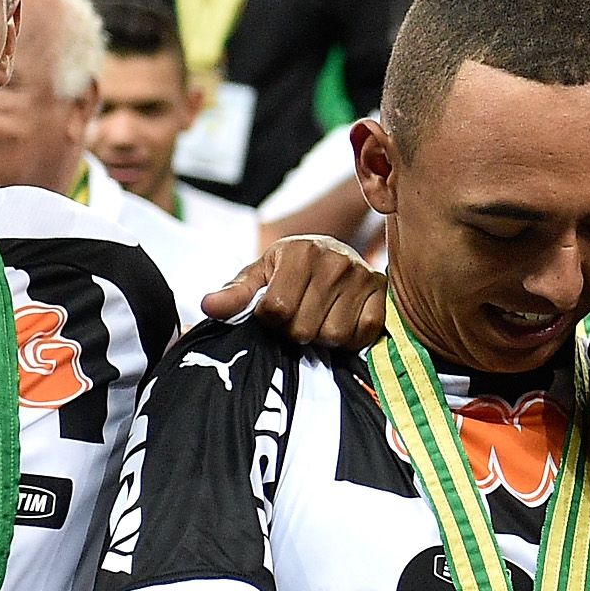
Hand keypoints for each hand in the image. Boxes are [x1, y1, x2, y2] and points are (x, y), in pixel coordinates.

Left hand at [203, 234, 388, 347]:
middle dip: (295, 331)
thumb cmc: (291, 267)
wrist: (336, 251)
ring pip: (333, 336)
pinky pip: (363, 334)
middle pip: (303, 329)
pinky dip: (350, 338)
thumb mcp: (260, 272)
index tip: (274, 310)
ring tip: (320, 319)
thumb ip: (235, 292)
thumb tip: (207, 307)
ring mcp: (362, 277)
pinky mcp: (382, 293)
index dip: (269, 320)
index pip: (275, 311)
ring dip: (322, 337)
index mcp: (300, 252)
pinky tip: (342, 322)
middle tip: (298, 316)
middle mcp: (334, 261)